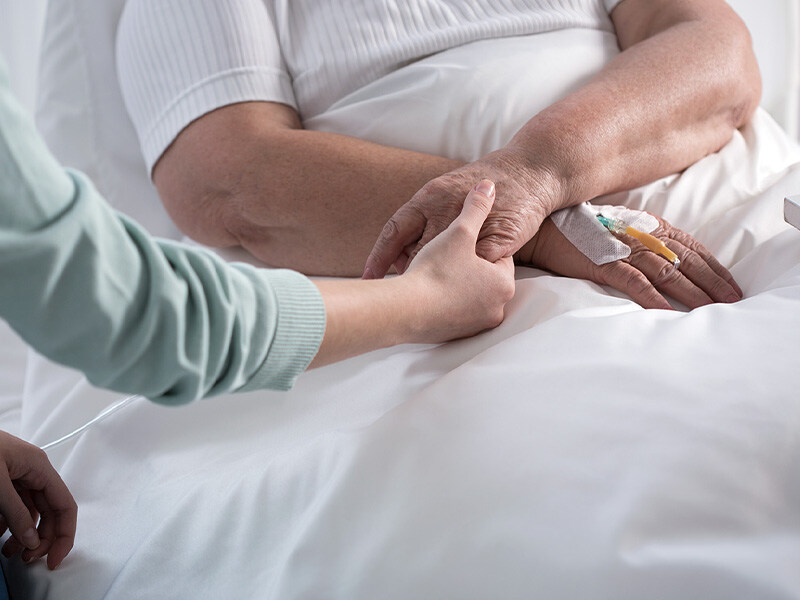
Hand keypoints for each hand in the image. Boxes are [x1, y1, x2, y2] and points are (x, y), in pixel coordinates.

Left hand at [0, 432, 76, 569]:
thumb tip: (31, 540)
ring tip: (10, 553)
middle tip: (28, 559)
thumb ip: (15, 512)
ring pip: (31, 512)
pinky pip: (13, 506)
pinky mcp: (3, 480)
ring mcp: (17, 476)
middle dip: (42, 538)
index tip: (55, 558)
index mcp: (39, 468)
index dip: (64, 534)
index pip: (65, 505)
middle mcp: (33, 472)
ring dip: (24, 535)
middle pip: (49, 512)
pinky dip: (9, 524)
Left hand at [364, 148, 559, 278]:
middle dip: (409, 273)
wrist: (530, 172)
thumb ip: (423, 217)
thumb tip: (398, 248)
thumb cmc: (484, 185)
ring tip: (428, 295)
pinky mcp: (497, 242)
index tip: (369, 279)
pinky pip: (476, 268)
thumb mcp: (444, 192)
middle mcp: (446, 210)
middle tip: (400, 291)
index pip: (395, 230)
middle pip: (417, 253)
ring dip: (437, 280)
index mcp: (429, 197)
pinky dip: (467, 279)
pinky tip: (462, 290)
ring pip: (445, 263)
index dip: (379, 256)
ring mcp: (473, 228)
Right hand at [403, 179, 515, 341]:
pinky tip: (427, 290)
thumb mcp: (459, 231)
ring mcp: (476, 326)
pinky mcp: (455, 336)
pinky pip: (452, 313)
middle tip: (445, 255)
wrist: (405, 312)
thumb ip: (476, 208)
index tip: (459, 241)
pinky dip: (443, 302)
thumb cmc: (437, 271)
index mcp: (503, 284)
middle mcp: (497, 309)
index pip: (498, 258)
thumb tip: (487, 186)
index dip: (476, 245)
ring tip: (433, 272)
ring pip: (466, 296)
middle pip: (481, 278)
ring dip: (454, 283)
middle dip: (465, 265)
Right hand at [517, 214, 741, 309]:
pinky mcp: (603, 264)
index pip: (691, 247)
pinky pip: (634, 282)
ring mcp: (623, 249)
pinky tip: (667, 313)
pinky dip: (652, 298)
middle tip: (733, 302)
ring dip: (691, 292)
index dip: (714, 267)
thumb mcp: (619, 227)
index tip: (731, 285)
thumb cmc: (579, 228)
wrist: (543, 226)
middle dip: (712, 282)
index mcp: (648, 225)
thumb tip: (665, 258)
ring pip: (667, 272)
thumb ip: (643, 238)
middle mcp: (641, 235)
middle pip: (686, 260)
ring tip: (709, 310)